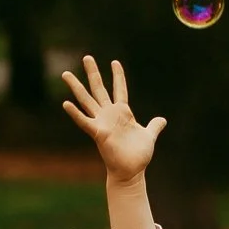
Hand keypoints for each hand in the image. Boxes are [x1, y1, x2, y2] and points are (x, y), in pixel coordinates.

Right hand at [61, 55, 166, 183]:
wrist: (131, 171)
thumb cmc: (138, 155)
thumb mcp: (149, 136)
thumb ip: (154, 126)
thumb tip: (162, 120)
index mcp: (123, 113)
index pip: (120, 89)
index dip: (118, 76)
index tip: (114, 62)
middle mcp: (110, 114)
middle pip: (99, 89)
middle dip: (93, 73)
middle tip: (87, 57)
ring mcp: (102, 122)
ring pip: (87, 100)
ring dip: (76, 87)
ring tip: (66, 74)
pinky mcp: (98, 133)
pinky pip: (84, 121)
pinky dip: (75, 113)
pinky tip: (66, 103)